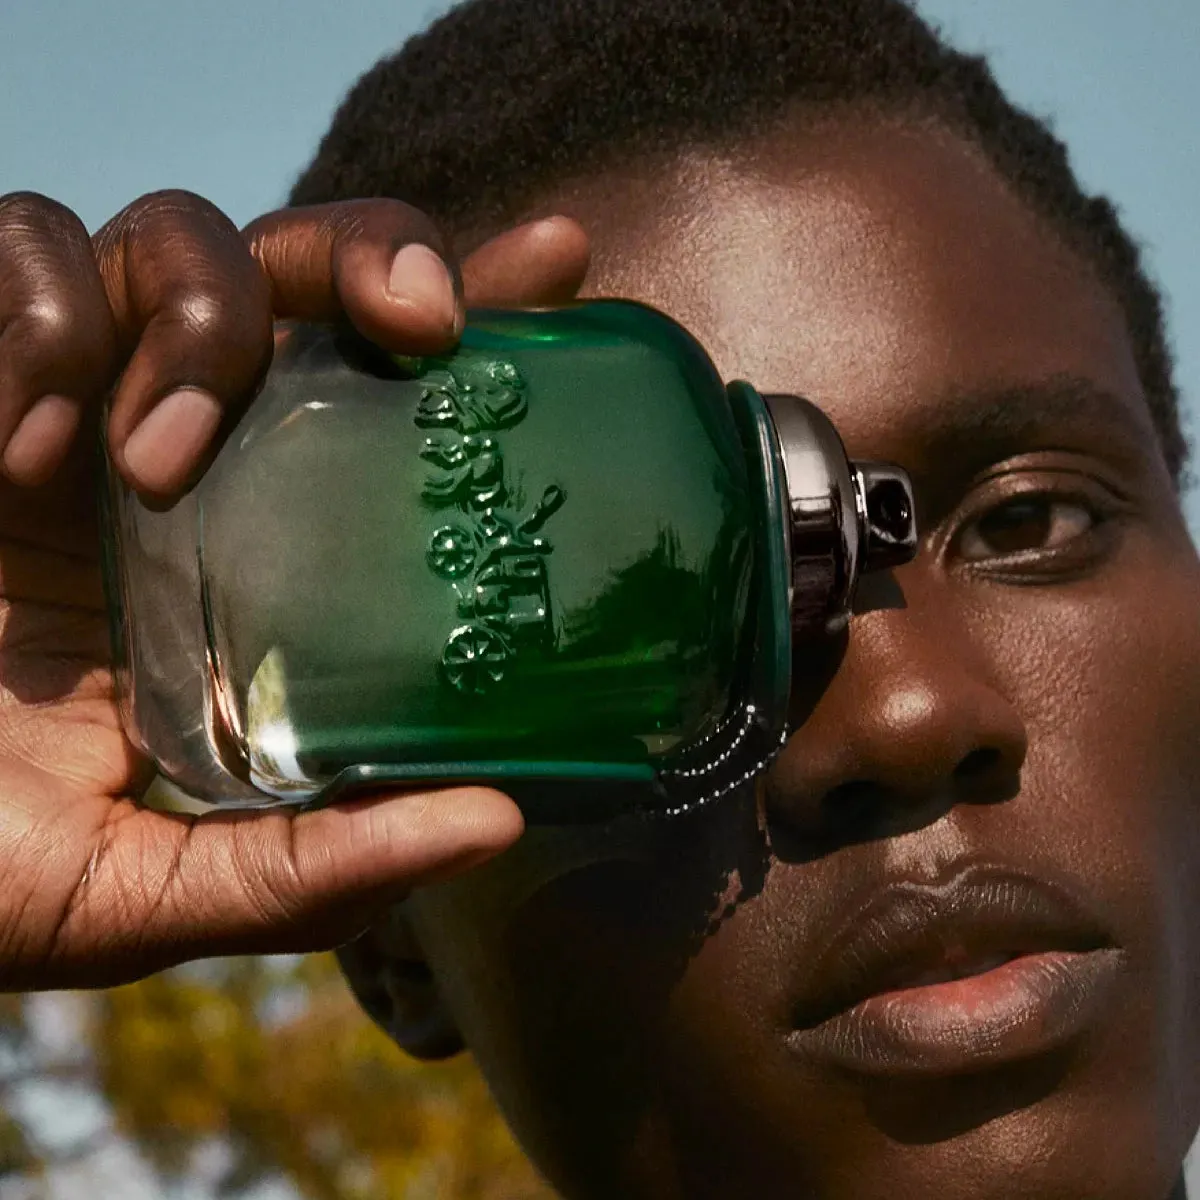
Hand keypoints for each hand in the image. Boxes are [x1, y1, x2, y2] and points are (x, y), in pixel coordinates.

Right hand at [0, 190, 590, 989]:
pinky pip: (17, 247)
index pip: (393, 392)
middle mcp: (188, 453)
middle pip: (311, 263)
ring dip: (197, 322)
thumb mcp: (153, 889)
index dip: (486, 308)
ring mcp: (75, 398)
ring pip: (180, 231)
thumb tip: (499, 822)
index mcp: (260, 548)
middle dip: (372, 253)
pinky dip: (35, 329)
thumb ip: (306, 870)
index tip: (564, 262)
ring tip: (146, 466)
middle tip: (415, 321)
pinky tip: (21, 455)